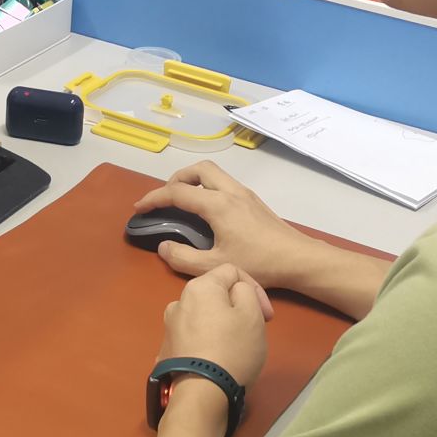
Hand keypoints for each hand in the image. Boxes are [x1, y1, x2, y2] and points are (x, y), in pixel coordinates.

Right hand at [135, 161, 323, 289]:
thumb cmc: (258, 263)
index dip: (154, 198)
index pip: (178, 192)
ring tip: (182, 200)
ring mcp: (244, 193)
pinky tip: (206, 209)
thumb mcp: (215, 267)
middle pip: (197, 169)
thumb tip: (163, 246)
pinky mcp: (253, 200)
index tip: (139, 208)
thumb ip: (183, 258)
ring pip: (213, 172)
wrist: (297, 258)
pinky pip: (223, 182)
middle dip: (175, 179)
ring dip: (193, 180)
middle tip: (165, 198)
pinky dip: (207, 186)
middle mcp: (230, 192)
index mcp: (218, 205)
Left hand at [158, 264, 272, 388]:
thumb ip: (246, 291)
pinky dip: (207, 341)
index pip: (232, 271)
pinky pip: (194, 337)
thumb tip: (235, 291)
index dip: (255, 289)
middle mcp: (178, 302)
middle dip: (237, 307)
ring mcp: (169, 328)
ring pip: (204, 316)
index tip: (267, 315)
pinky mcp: (167, 351)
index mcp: (198, 287)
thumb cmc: (232, 349)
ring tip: (235, 346)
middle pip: (216, 294)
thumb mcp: (252, 314)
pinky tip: (217, 359)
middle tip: (254, 329)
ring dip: (221, 324)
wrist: (201, 394)